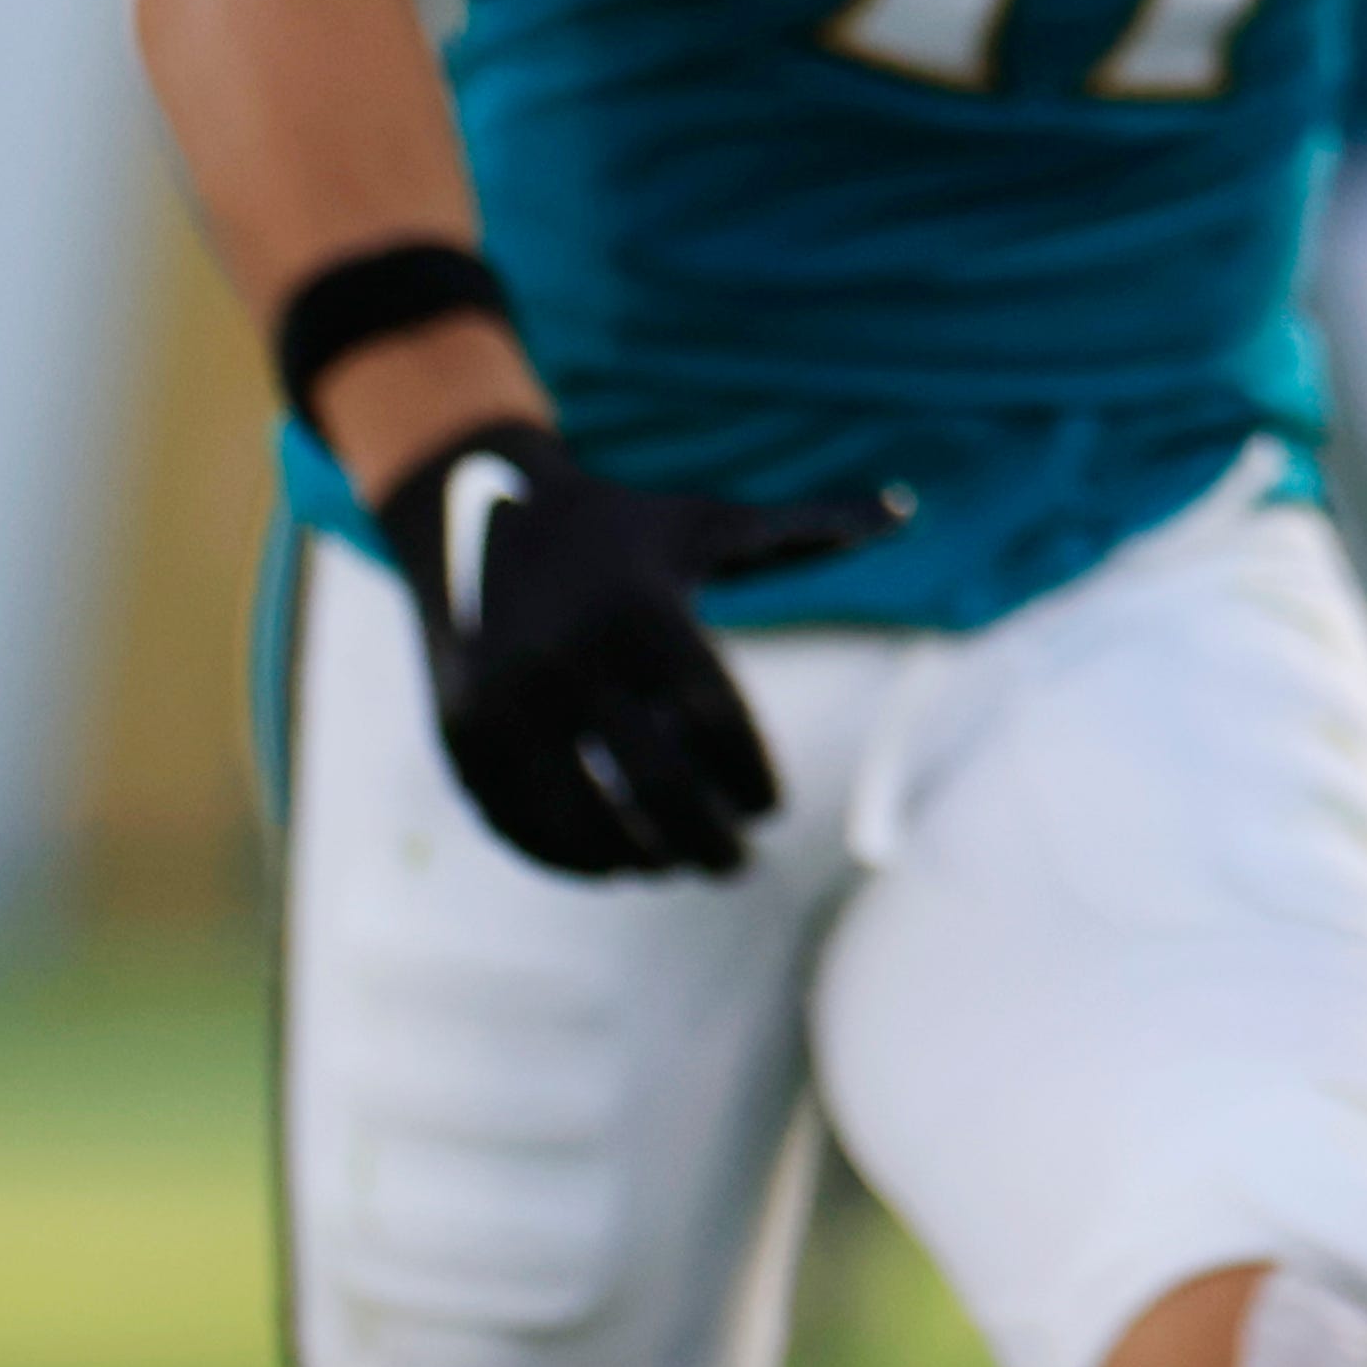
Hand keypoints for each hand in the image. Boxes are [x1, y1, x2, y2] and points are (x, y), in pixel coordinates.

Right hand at [369, 421, 903, 878]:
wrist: (474, 501)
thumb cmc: (621, 524)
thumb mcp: (708, 520)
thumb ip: (808, 526)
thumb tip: (907, 507)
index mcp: (646, 613)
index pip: (719, 725)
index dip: (752, 779)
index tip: (771, 809)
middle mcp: (573, 660)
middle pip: (659, 786)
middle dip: (708, 841)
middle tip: (736, 865)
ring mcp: (508, 701)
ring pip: (582, 821)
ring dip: (635, 858)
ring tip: (669, 864)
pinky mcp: (459, 731)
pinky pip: (516, 821)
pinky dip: (563, 856)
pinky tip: (606, 863)